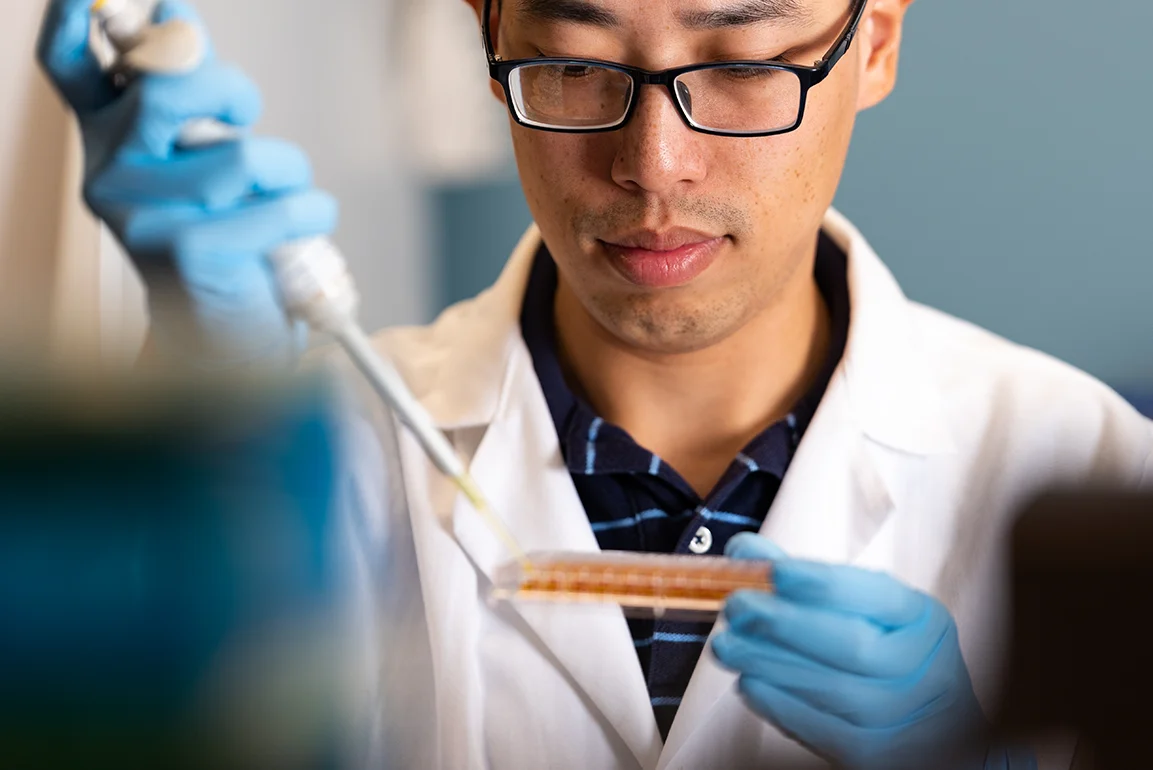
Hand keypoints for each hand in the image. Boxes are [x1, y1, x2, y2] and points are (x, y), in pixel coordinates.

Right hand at [37, 0, 337, 366]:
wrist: (223, 338)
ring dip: (288, 172)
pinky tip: (298, 233)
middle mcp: (108, 174)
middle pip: (169, 86)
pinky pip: (281, 204)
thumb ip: (185, 96)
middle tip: (246, 116)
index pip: (71, 67)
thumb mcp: (196, 162)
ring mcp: (143, 215)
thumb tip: (174, 9)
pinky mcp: (187, 251)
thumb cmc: (219, 243)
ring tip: (282, 200)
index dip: (77, 19)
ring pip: (243, 153)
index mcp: (105, 142)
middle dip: (232, 89)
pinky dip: (310, 213)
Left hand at [711, 534, 1035, 769]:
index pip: (876, 596)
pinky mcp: (877, 754)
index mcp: (923, 620)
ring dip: (769, 663)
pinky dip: (779, 703)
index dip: (822, 583)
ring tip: (726, 645)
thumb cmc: (887, 656)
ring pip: (831, 689)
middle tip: (735, 606)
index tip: (773, 571)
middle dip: (785, 623)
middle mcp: (923, 668)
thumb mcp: (865, 613)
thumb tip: (745, 552)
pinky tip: (748, 682)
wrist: (932, 729)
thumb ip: (805, 580)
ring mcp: (903, 716)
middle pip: (851, 645)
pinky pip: (822, 730)